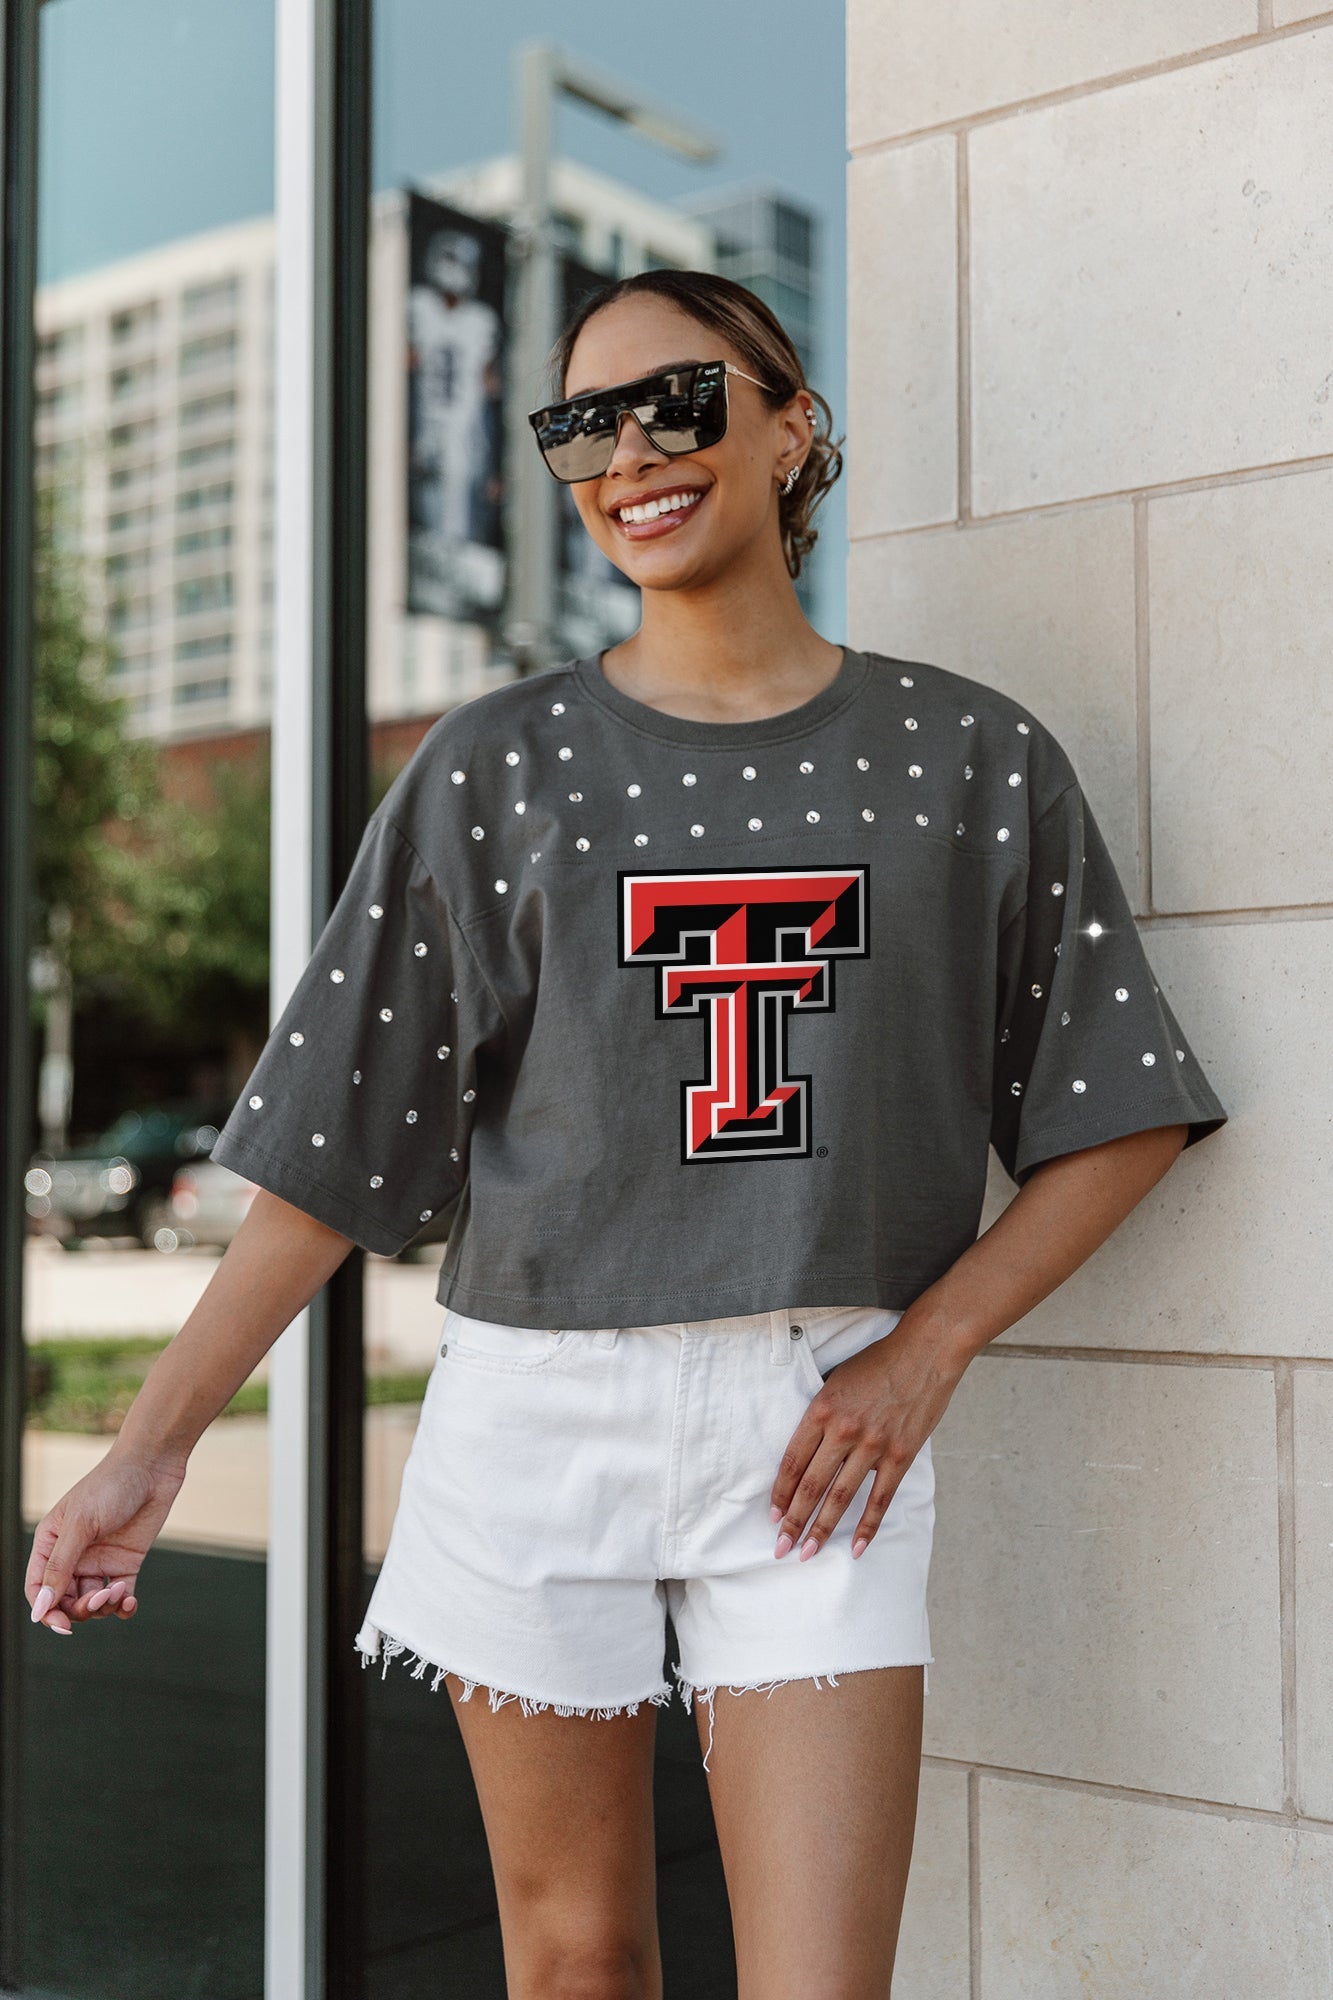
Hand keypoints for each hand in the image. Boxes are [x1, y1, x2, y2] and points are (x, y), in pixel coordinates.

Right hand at [24, 1446, 188, 1635]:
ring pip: (92, 1602)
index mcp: (50, 1543)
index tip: (63, 1625)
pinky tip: (129, 1602)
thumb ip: (60, 1566)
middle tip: (100, 1598)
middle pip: (65, 1601)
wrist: (153, 1466)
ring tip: (118, 1591)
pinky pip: (119, 1597)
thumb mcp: (81, 1525)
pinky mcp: (125, 1564)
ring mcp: (99, 1561)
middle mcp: (72, 1556)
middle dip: (80, 1609)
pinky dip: (123, 1607)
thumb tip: (41, 1608)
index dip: (46, 1611)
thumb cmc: (111, 1486)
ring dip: (103, 1606)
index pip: (38, 1589)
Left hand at [769, 1317, 969, 1562]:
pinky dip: (867, 1526)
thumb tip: (806, 1451)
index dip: (780, 1493)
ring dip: (821, 1529)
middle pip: (811, 1486)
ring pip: (840, 1497)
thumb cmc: (878, 1362)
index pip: (792, 1462)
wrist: (925, 1352)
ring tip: (807, 1553)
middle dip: (793, 1522)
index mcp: (821, 1409)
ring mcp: (873, 1445)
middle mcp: (843, 1430)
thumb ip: (821, 1415)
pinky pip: (880, 1498)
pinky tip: (855, 1548)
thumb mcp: (836, 1380)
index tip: (773, 1516)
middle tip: (781, 1548)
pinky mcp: (901, 1455)